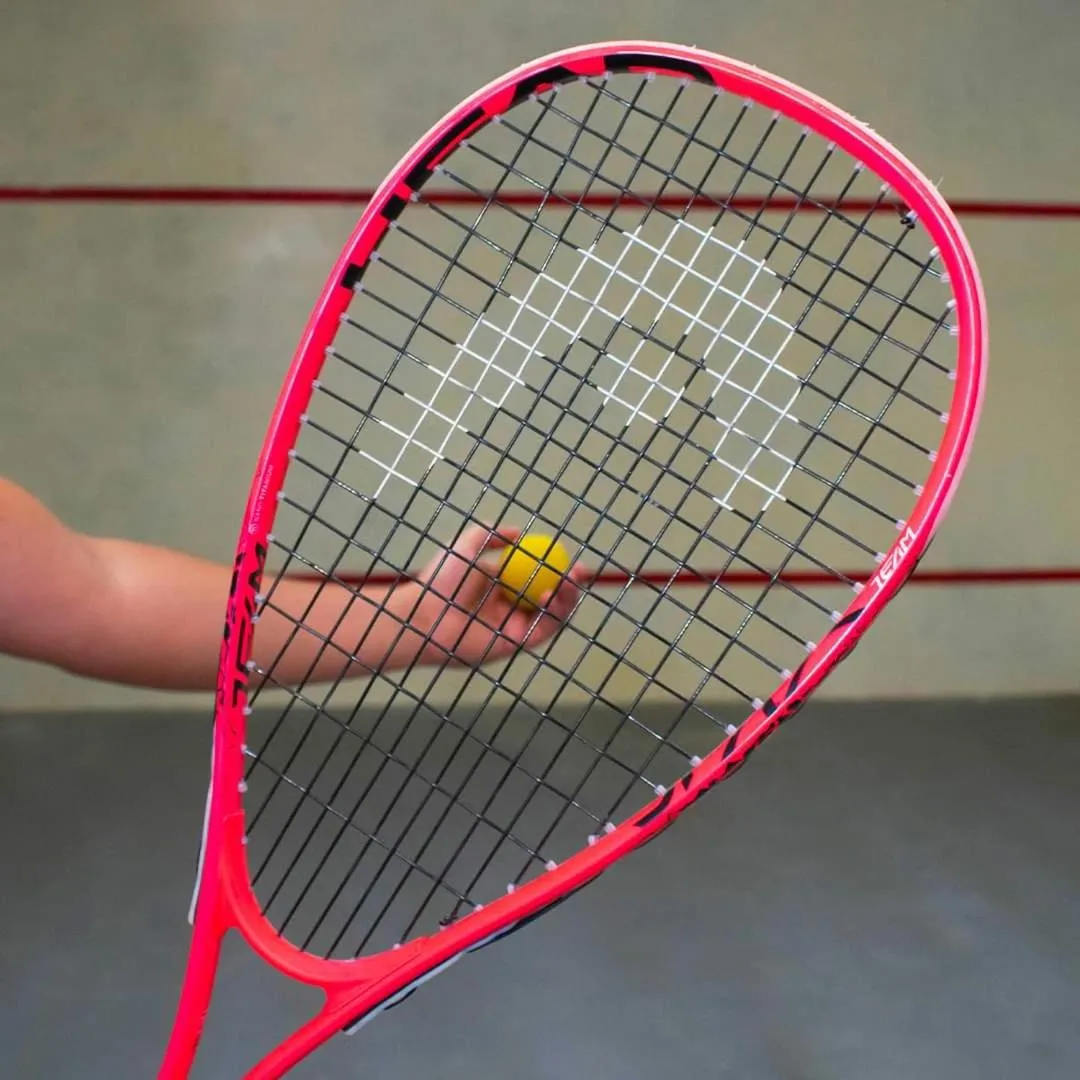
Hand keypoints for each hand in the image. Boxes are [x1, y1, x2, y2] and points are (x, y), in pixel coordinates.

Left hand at [401, 525, 587, 667]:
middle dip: (570, 585)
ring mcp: (513, 626)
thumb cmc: (440, 581)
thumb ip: (491, 535)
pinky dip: (554, 615)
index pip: (535, 577)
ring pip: (551, 615)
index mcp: (500, 586)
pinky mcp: (514, 644)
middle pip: (550, 597)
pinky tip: (551, 596)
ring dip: (567, 598)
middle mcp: (510, 607)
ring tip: (570, 581)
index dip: (555, 568)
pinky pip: (542, 630)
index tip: (568, 555)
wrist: (424, 614)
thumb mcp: (466, 546)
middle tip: (581, 570)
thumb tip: (519, 532)